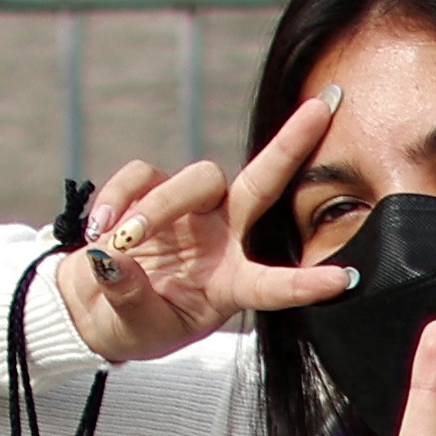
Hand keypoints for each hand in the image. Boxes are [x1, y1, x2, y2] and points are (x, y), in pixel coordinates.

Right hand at [58, 125, 350, 365]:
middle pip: (262, 185)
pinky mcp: (151, 192)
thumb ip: (129, 298)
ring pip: (197, 179)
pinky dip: (117, 198)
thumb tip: (113, 261)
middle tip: (323, 108)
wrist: (92, 305)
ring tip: (122, 239)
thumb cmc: (128, 323)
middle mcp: (221, 240)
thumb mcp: (133, 327)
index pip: (272, 284)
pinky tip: (100, 231)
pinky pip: (142, 176)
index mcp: (229, 284)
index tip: (343, 279)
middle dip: (292, 145)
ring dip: (159, 205)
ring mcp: (190, 212)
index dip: (305, 283)